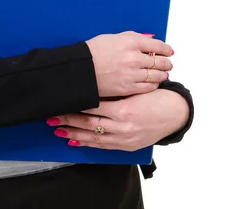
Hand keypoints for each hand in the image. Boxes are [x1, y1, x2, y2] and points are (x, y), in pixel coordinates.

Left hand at [46, 89, 189, 150]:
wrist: (174, 113)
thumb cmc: (155, 96)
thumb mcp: (135, 87)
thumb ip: (116, 86)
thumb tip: (92, 80)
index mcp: (123, 109)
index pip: (93, 106)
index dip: (76, 103)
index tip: (62, 100)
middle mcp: (122, 126)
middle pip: (89, 122)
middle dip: (68, 119)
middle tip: (51, 116)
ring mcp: (124, 138)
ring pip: (93, 137)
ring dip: (73, 133)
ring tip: (57, 129)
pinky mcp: (126, 145)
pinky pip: (102, 145)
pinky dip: (87, 143)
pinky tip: (75, 140)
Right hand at [85, 31, 172, 97]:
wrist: (81, 69)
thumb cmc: (94, 51)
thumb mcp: (114, 37)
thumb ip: (134, 38)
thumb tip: (150, 39)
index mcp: (131, 42)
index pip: (157, 45)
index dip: (166, 49)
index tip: (169, 51)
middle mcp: (134, 58)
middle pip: (159, 61)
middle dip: (167, 62)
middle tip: (169, 62)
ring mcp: (132, 74)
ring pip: (156, 75)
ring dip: (163, 73)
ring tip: (165, 73)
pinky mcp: (128, 88)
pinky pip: (148, 87)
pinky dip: (154, 84)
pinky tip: (155, 82)